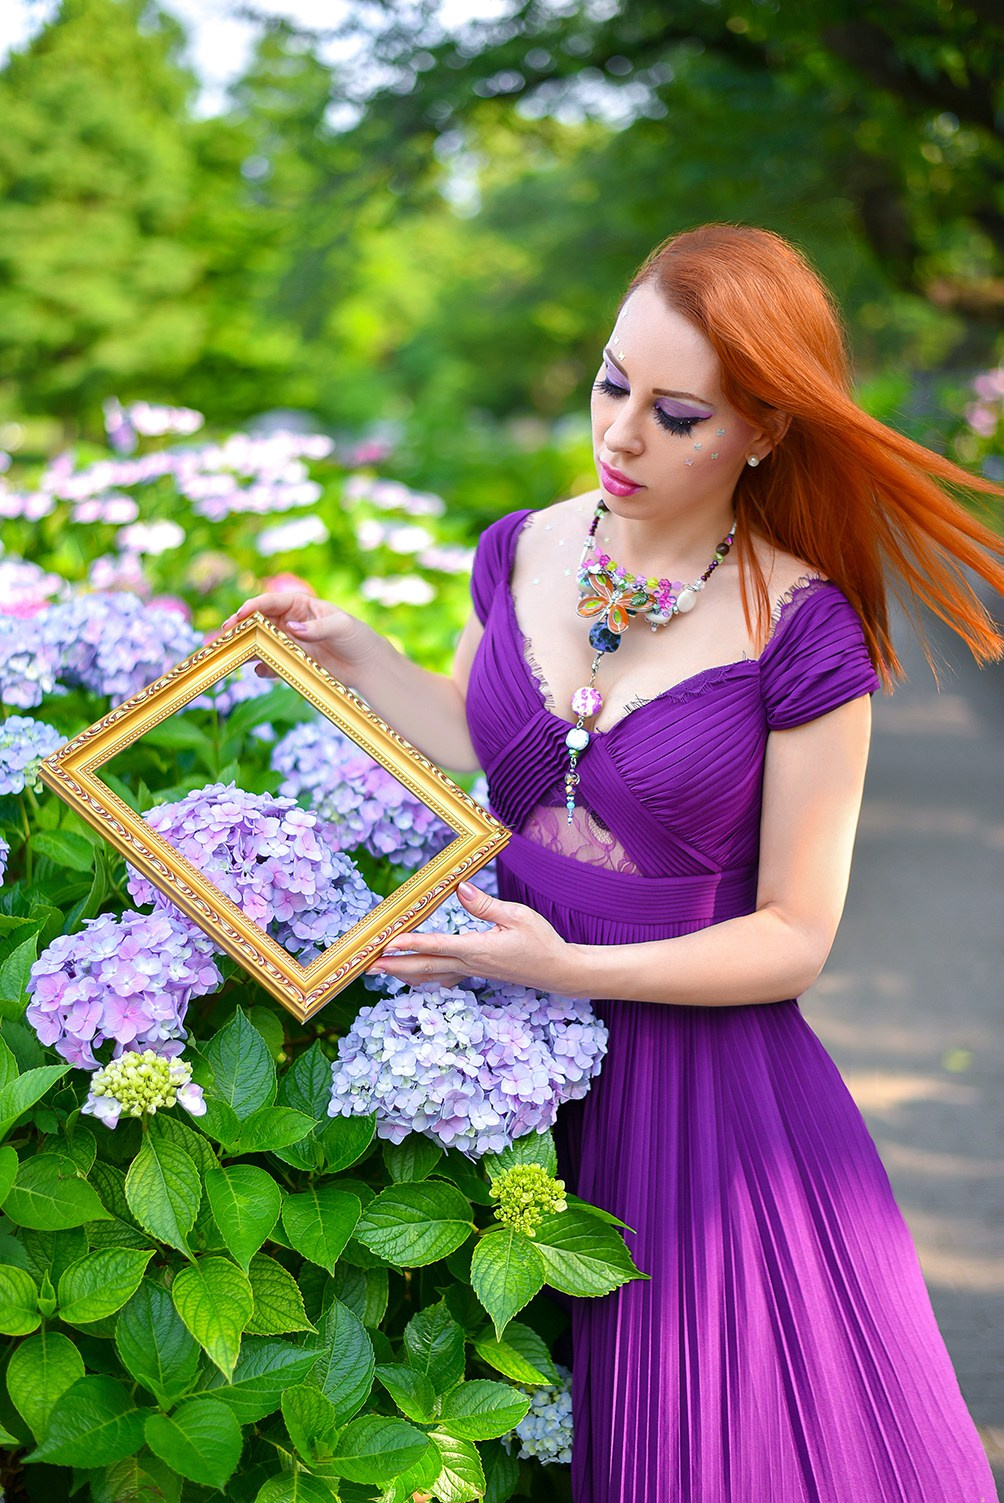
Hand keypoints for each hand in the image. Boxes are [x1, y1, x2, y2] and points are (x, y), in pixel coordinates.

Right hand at [217, 592, 383, 682]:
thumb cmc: (356, 637)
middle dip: (241, 628)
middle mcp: (290, 622)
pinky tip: (260, 671)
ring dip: (247, 649)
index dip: (252, 607)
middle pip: (259, 622)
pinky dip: (263, 667)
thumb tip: (292, 628)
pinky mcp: (292, 661)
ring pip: (261, 643)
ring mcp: (289, 643)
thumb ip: (316, 628)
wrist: (366, 665)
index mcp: (300, 605)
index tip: (238, 616)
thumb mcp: (340, 627)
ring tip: (235, 655)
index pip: (270, 602)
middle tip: (225, 635)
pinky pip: (272, 663)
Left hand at [367, 882, 576, 994]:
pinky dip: (423, 978)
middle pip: (424, 966)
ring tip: (380, 969)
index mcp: (479, 949)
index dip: (412, 943)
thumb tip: (460, 888)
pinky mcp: (477, 972)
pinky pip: (443, 978)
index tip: (388, 943)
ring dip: (403, 972)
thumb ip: (486, 905)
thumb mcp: (518, 915)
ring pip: (430, 975)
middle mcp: (471, 963)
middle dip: (394, 965)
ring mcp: (473, 971)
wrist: (558, 971)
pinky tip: (412, 976)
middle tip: (366, 965)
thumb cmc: (541, 940)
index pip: (438, 946)